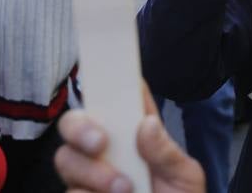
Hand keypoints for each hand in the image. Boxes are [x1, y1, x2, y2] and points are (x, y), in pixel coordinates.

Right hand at [54, 83, 205, 192]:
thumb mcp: (185, 177)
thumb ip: (167, 153)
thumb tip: (145, 124)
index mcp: (134, 134)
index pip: (118, 98)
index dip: (112, 79)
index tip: (110, 71)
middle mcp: (106, 152)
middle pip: (74, 123)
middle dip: (81, 127)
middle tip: (100, 142)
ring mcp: (89, 179)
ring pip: (66, 159)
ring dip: (93, 173)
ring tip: (125, 188)